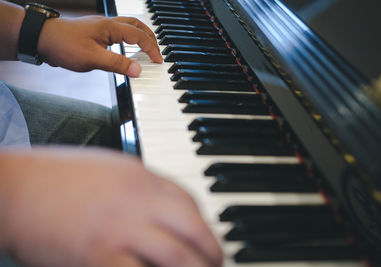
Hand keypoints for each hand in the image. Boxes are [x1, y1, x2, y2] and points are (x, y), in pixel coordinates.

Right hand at [0, 148, 221, 266]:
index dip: (204, 224)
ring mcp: (119, 229)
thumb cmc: (58, 178)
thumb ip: (140, 187)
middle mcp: (136, 201)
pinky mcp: (98, 256)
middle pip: (192, 228)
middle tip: (217, 264)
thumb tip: (164, 207)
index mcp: (139, 178)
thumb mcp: (110, 169)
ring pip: (175, 256)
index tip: (208, 240)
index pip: (188, 202)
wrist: (16, 188)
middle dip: (211, 251)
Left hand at [37, 16, 162, 76]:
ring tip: (146, 49)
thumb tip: (138, 70)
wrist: (41, 38)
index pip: (139, 36)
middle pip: (137, 25)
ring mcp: (100, 27)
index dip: (151, 48)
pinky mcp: (94, 32)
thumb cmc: (64, 45)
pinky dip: (128, 39)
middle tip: (157, 51)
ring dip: (140, 36)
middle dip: (150, 37)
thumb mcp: (93, 58)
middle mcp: (107, 24)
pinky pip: (118, 32)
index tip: (158, 60)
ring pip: (127, 26)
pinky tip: (125, 49)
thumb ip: (117, 64)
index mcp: (110, 27)